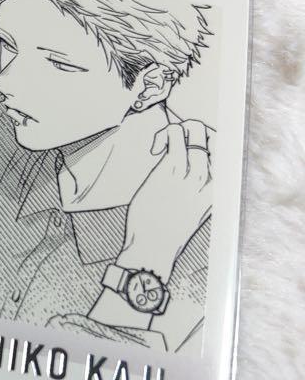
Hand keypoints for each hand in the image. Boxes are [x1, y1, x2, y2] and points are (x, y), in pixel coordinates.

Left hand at [119, 119, 212, 279]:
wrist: (152, 250)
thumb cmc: (167, 234)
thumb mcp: (192, 212)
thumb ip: (195, 190)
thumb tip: (187, 167)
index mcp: (219, 190)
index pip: (227, 154)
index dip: (212, 144)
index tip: (193, 151)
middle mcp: (210, 179)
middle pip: (214, 136)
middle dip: (194, 131)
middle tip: (175, 145)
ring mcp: (190, 173)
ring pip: (195, 129)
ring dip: (178, 130)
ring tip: (162, 147)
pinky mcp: (169, 170)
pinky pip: (175, 136)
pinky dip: (165, 134)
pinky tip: (154, 149)